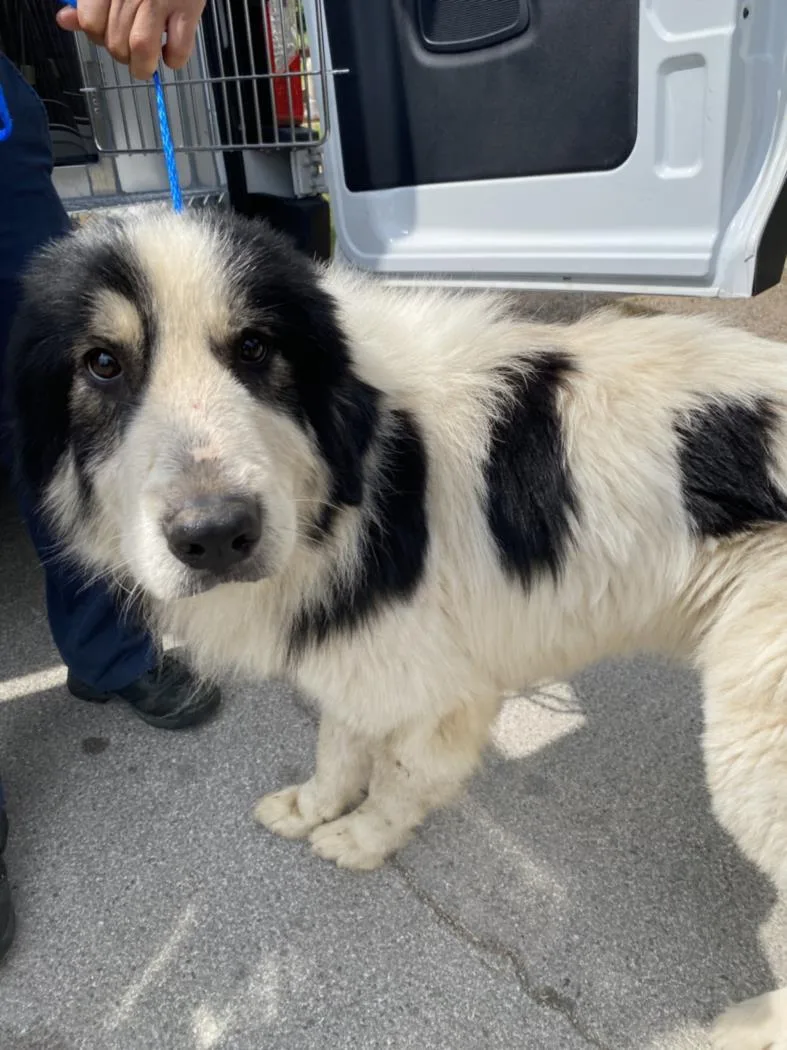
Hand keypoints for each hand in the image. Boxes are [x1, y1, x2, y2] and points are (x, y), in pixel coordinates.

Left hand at [56, 0, 206, 80]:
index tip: (109, 36)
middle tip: (132, 47)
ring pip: (141, 49)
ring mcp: (160, 0)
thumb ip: (87, 0)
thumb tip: (65, 20)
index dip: (99, 37)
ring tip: (148, 61)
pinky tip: (171, 52)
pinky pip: (177, 49)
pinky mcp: (187, 9)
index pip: (91, 24)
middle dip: (123, 55)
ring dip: (144, 65)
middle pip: (116, 43)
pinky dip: (174, 59)